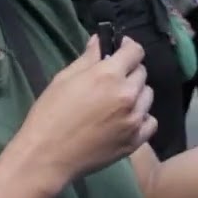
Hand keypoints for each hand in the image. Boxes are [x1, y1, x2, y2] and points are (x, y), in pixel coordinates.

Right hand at [15, 35, 156, 180]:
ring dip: (136, 93)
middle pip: (142, 73)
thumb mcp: (64, 79)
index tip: (120, 50)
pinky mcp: (135, 140)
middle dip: (129, 71)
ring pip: (147, 96)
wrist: (47, 156)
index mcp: (109, 75)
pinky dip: (142, 118)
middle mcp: (127, 94)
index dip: (127, 47)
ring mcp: (134, 119)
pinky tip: (126, 119)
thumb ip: (88, 58)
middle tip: (113, 79)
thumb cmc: (50, 114)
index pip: (135, 51)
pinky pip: (150, 122)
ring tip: (118, 101)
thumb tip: (100, 40)